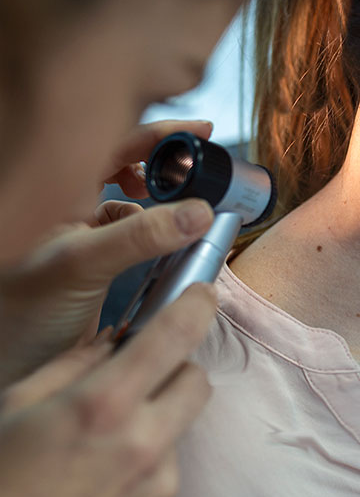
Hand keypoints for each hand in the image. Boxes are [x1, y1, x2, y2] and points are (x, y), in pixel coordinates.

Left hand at [0, 120, 215, 384]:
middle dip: (167, 168)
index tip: (202, 130)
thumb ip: (139, 237)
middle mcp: (70, 206)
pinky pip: (137, 237)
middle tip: (201, 175)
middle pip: (129, 167)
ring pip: (136, 203)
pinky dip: (159, 238)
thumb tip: (199, 213)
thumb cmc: (17, 314)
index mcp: (57, 190)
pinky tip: (171, 250)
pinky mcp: (98, 264)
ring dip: (165, 206)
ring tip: (188, 215)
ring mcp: (85, 235)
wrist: (5, 367)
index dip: (159, 134)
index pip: (115, 143)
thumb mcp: (79, 265)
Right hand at [0, 282, 216, 496]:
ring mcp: (155, 476)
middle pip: (196, 378)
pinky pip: (171, 455)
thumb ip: (75, 363)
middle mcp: (141, 440)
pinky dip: (151, 447)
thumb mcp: (17, 403)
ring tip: (111, 428)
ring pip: (185, 418)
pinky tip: (109, 463)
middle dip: (175, 365)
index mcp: (102, 403)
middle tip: (140, 370)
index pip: (174, 335)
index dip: (196, 304)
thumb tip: (116, 340)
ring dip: (161, 409)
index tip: (202, 292)